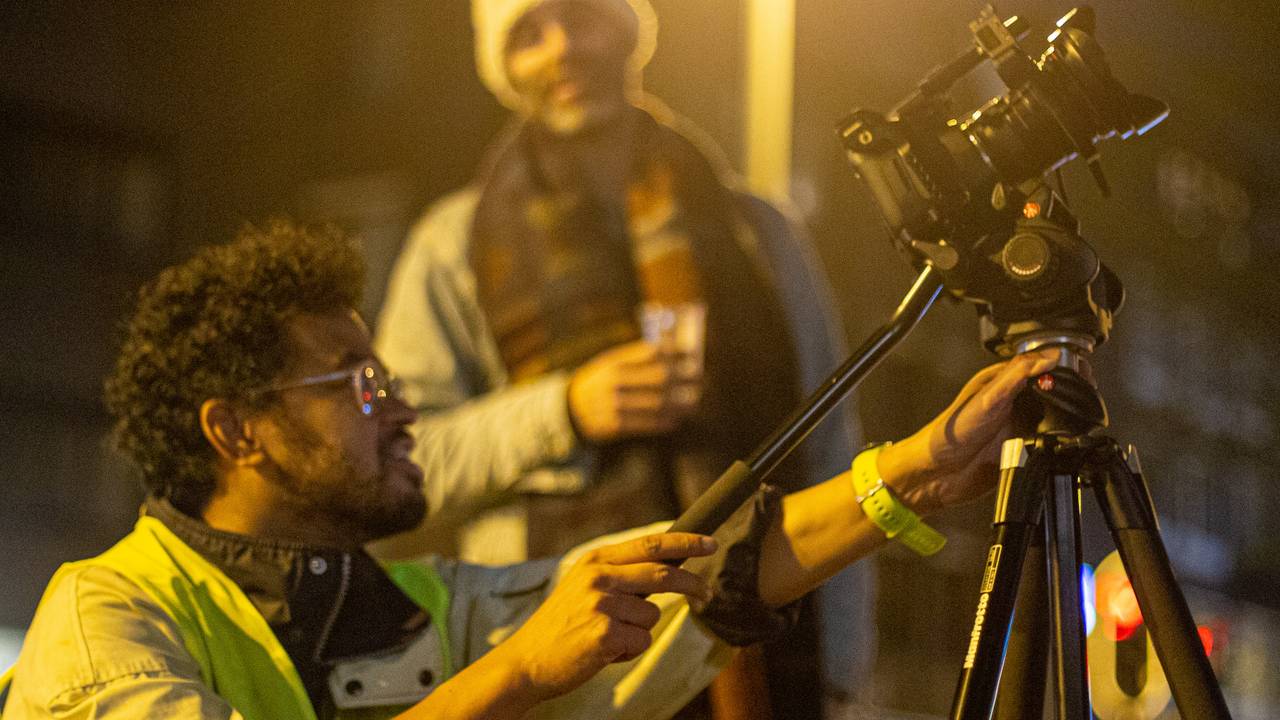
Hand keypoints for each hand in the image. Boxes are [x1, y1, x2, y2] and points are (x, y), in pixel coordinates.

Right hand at [488, 532, 716, 703]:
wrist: (526, 661)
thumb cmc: (561, 627)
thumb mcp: (583, 587)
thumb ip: (618, 574)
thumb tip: (664, 567)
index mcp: (595, 561)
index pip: (650, 544)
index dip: (685, 542)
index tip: (710, 543)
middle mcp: (598, 576)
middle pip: (663, 574)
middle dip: (692, 584)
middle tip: (708, 593)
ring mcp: (600, 604)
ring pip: (652, 615)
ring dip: (639, 632)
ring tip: (608, 638)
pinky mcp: (604, 633)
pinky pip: (641, 641)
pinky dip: (629, 652)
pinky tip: (602, 653)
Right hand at [567, 340, 701, 441]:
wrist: (570, 408)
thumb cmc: (599, 381)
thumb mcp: (610, 362)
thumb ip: (637, 355)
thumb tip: (670, 347)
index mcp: (613, 363)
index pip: (651, 354)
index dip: (674, 354)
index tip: (692, 354)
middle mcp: (613, 383)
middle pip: (658, 378)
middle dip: (682, 378)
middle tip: (700, 378)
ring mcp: (613, 405)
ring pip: (655, 404)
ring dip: (678, 403)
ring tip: (693, 402)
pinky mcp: (613, 426)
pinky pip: (644, 424)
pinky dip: (662, 422)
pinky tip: (675, 419)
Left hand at [878, 349, 1066, 514]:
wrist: (937, 474)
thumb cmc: (949, 433)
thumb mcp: (985, 398)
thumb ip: (1016, 376)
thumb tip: (1049, 356)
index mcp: (1003, 383)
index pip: (1040, 367)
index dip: (1062, 366)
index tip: (1082, 369)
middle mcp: (1014, 403)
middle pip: (1053, 392)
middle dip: (1072, 392)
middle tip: (1087, 394)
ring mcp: (1020, 427)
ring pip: (1055, 418)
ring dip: (1068, 418)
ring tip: (1081, 416)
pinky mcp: (1023, 451)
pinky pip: (1050, 445)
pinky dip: (1060, 443)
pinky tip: (1064, 441)